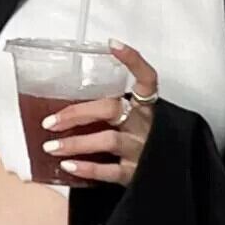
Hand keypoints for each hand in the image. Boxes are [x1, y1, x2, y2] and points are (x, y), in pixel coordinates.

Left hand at [42, 41, 159, 185]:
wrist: (174, 180)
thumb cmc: (145, 146)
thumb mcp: (137, 122)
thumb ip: (114, 112)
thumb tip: (69, 108)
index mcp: (149, 109)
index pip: (147, 79)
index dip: (133, 61)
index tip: (113, 45)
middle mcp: (146, 126)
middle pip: (112, 109)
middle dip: (78, 113)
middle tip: (51, 121)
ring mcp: (142, 150)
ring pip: (108, 140)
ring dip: (75, 143)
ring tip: (51, 147)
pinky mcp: (136, 174)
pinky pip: (109, 171)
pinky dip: (87, 168)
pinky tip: (68, 166)